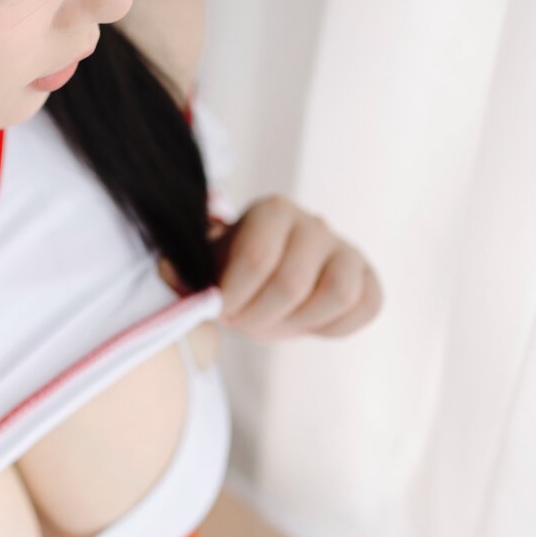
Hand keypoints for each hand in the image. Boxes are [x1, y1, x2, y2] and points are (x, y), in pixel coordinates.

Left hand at [199, 197, 381, 340]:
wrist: (266, 283)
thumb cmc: (232, 276)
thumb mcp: (203, 268)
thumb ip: (183, 270)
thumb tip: (167, 270)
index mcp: (271, 211)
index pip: (256, 258)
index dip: (235, 297)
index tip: (222, 309)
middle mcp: (313, 224)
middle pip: (292, 283)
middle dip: (260, 317)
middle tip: (244, 323)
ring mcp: (346, 250)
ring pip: (339, 292)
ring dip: (300, 322)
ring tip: (277, 323)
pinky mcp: (368, 278)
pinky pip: (366, 306)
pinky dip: (335, 325)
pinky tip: (308, 322)